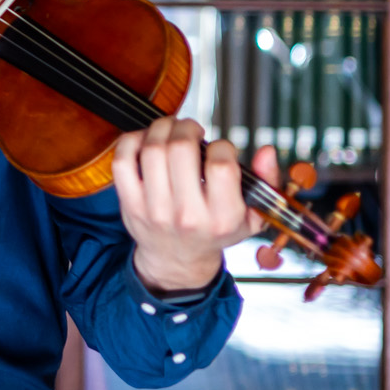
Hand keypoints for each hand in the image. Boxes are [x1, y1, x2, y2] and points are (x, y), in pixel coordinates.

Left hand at [109, 117, 274, 296]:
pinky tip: (146, 140)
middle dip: (187, 128)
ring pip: (151, 149)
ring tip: (172, 130)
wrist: (178, 261)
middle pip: (180, 149)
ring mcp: (154, 209)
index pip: (220, 166)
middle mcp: (186, 215)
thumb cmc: (216, 233)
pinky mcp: (130, 204)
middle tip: (191, 130)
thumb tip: (267, 151)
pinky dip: (132, 141)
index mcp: (221, 218)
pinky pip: (123, 161)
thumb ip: (267, 182)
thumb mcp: (252, 216)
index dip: (221, 146)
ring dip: (162, 128)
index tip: (220, 150)